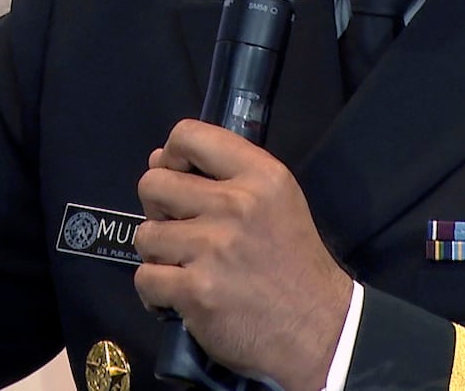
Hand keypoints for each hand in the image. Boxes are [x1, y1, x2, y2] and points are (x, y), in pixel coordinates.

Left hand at [133, 119, 351, 390]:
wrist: (318, 329)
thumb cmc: (294, 262)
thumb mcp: (277, 200)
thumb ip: (226, 174)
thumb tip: (160, 159)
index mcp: (260, 175)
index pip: (189, 135)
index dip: (170, 154)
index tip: (178, 176)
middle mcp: (235, 205)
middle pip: (153, 183)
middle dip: (157, 207)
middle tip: (178, 227)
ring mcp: (213, 248)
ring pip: (146, 234)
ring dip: (158, 253)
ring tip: (183, 265)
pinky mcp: (196, 290)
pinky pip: (145, 277)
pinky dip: (155, 290)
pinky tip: (178, 295)